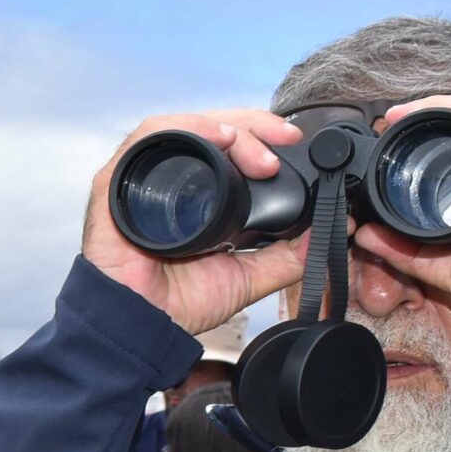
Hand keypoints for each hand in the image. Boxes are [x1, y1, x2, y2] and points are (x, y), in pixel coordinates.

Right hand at [81, 108, 311, 334]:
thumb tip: (332, 230)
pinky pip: (149, 136)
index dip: (263, 134)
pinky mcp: (118, 179)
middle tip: (282, 144)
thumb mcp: (248, 275)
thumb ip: (288, 256)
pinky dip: (186, 128)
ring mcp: (143, 176)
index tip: (293, 142)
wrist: (142, 326)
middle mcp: (172, 178)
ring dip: (228, 127)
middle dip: (255, 128)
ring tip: (256, 151)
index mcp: (200, 192)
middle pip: (214, 127)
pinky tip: (216, 138)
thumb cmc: (178, 303)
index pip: (230, 144)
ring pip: (187, 125)